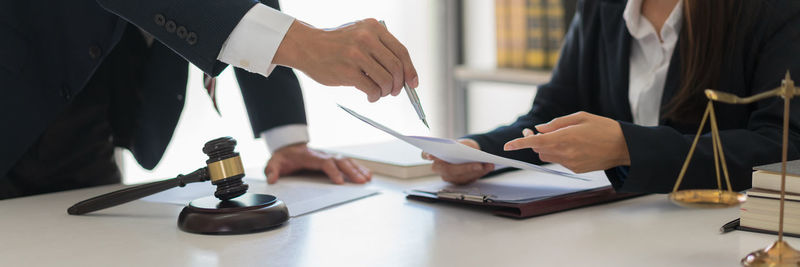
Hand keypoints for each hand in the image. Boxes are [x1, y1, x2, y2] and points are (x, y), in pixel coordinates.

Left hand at [264, 143, 371, 183]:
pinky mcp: (332, 160)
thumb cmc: (284, 157)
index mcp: (310, 157)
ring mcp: (328, 157)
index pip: (325, 163)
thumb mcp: (274, 163)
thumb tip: (272, 178)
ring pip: (346, 161)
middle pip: (340, 161)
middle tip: (361, 181)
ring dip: (357, 169)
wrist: (288, 147)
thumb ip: (272, 170)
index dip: (333, 171)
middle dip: (351, 171)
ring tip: (367, 178)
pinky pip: (347, 162)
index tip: (340, 181)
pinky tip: (366, 174)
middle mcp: (322, 155)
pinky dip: (358, 167)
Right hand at [274, 19, 418, 102]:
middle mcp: (366, 38)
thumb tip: (403, 74)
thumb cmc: (336, 45)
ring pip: (386, 80)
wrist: (307, 47)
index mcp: (373, 28)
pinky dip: (375, 96)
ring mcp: (357, 55)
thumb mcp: (360, 35)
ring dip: (386, 91)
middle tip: (393, 91)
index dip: (410, 70)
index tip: (413, 83)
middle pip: (396, 67)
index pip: (401, 51)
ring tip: (379, 92)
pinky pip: (372, 89)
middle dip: (398, 84)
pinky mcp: (348, 71)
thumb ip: (379, 49)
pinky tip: (370, 96)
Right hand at [421, 139, 493, 184]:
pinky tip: (488, 167)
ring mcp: (447, 176)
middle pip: (448, 170)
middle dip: (465, 168)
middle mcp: (438, 168)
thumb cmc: (461, 146)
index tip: (432, 155)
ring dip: (475, 171)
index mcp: (433, 155)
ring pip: (460, 177)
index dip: (428, 155)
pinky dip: (480, 172)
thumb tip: (468, 152)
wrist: (467, 152)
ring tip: (487, 165)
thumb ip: (462, 147)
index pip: (426, 155)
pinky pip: (468, 179)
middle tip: (478, 164)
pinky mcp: (457, 181)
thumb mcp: (461, 143)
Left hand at [503, 111, 629, 172]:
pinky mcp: (575, 169)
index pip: (536, 142)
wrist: (623, 147)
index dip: (520, 144)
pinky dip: (559, 153)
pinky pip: (559, 161)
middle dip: (533, 141)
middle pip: (539, 149)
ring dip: (546, 147)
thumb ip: (557, 123)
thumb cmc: (603, 128)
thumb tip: (539, 129)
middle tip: (534, 131)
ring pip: (547, 156)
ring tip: (558, 137)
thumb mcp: (580, 117)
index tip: (508, 146)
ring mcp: (570, 163)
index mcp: (565, 138)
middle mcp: (565, 153)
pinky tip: (572, 146)